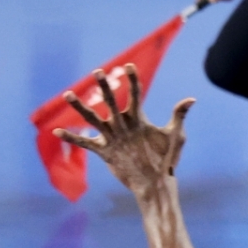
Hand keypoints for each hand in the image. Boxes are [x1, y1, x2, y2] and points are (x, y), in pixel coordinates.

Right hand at [55, 65, 194, 199]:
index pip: (134, 95)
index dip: (132, 81)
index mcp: (139, 119)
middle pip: (111, 102)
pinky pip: (85, 143)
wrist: (156, 181)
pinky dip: (72, 138)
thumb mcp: (175, 137)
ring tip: (68, 95)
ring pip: (93, 119)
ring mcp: (112, 137)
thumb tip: (191, 98)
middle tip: (98, 72)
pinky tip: (57, 131)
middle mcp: (123, 125)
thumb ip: (178, 116)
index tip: (128, 66)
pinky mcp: (105, 151)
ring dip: (81, 107)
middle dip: (105, 87)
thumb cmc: (167, 159)